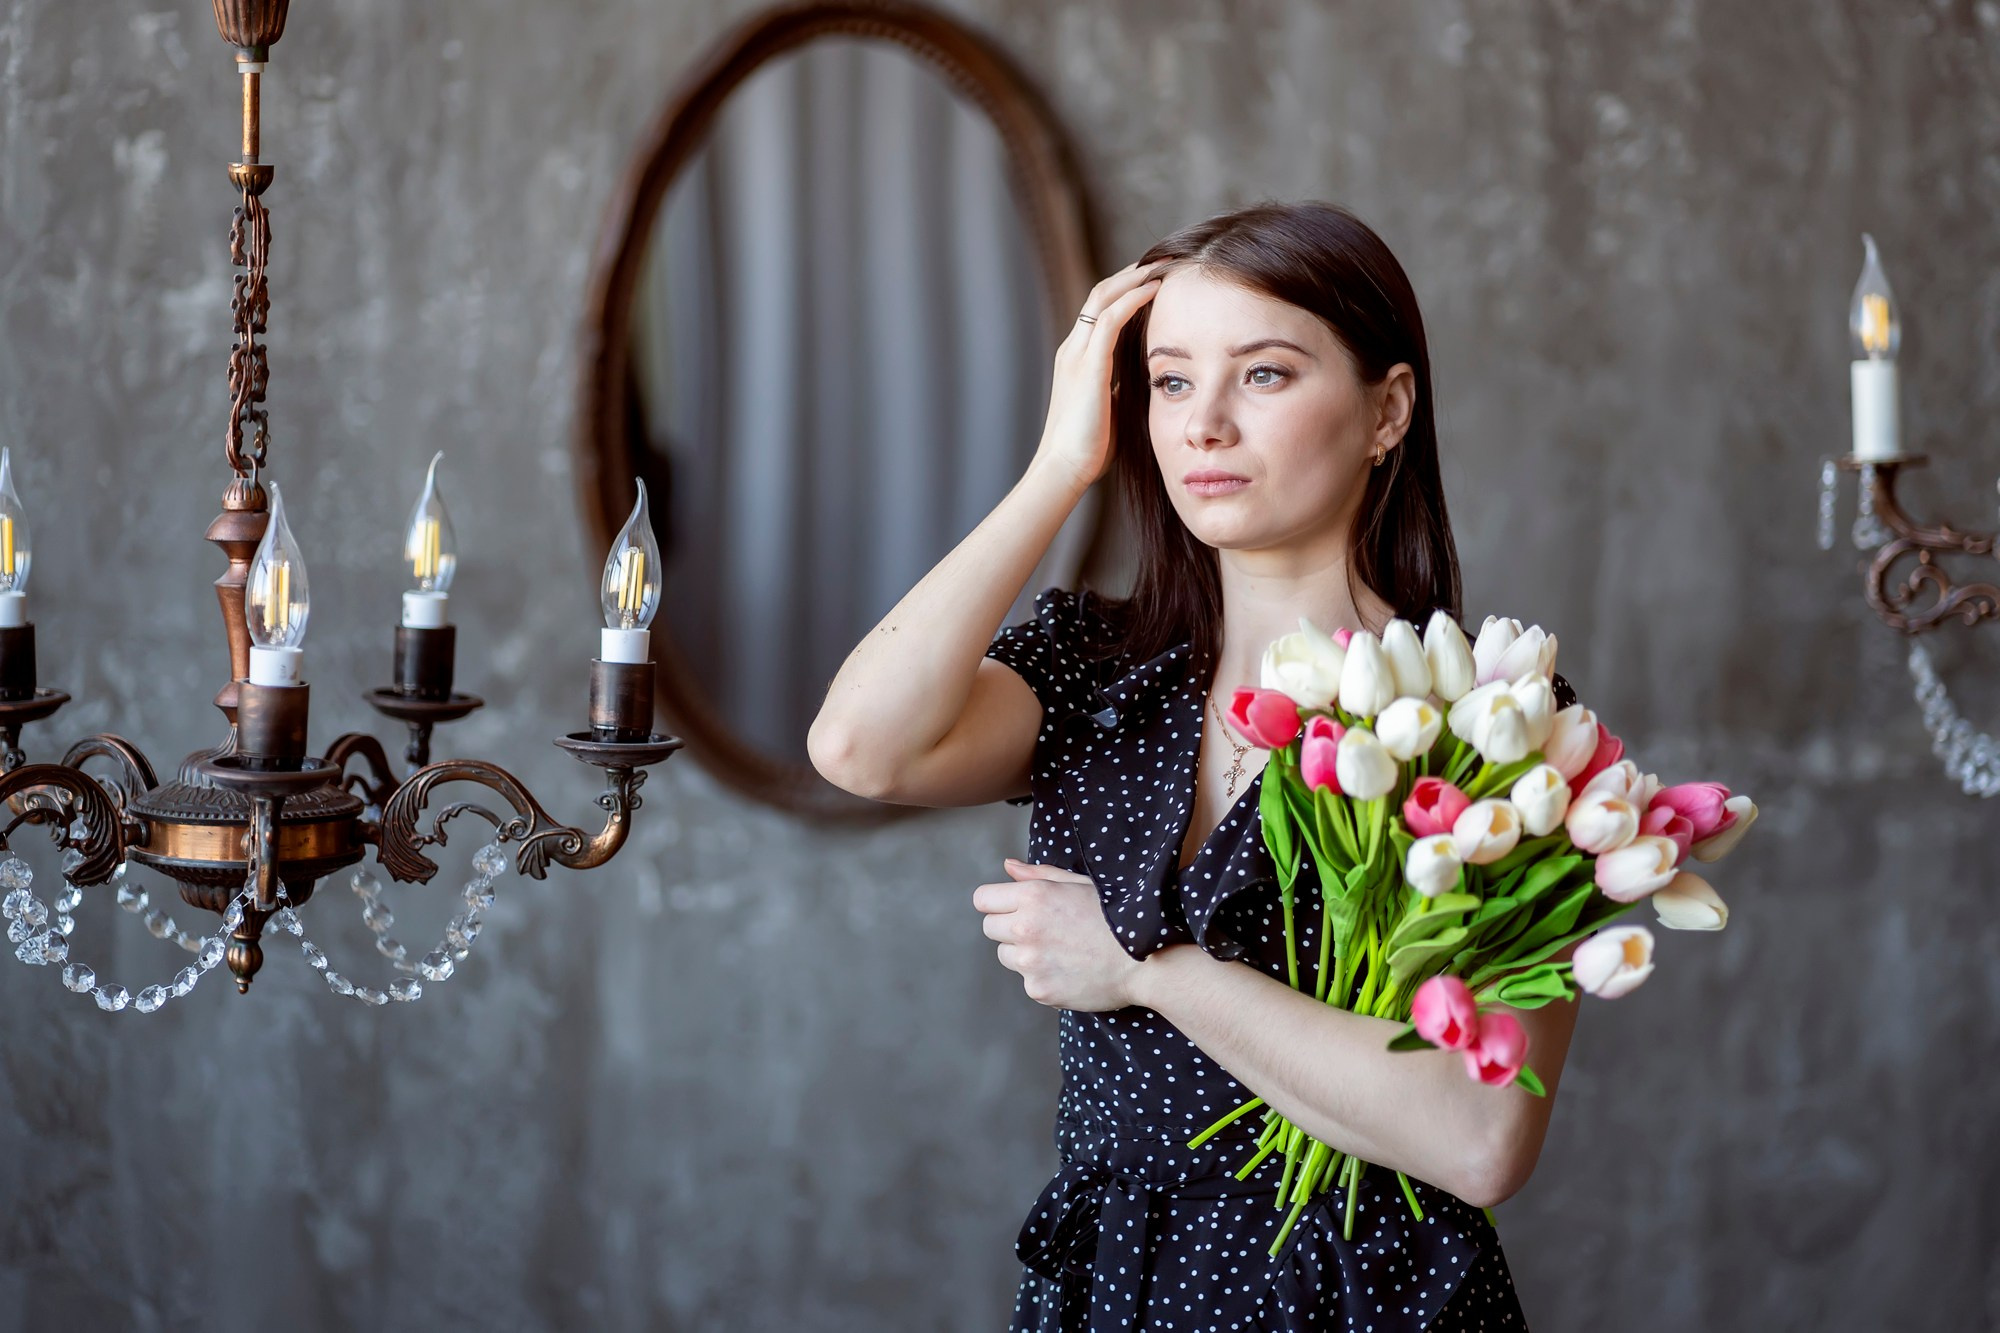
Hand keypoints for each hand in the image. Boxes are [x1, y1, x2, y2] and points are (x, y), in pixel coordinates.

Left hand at [974, 858, 1144, 1011]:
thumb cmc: (1115, 918)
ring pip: (1006, 955)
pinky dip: (1042, 977)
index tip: (1012, 908)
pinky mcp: (1038, 989)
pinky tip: (1069, 970)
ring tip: (1060, 950)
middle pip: (989, 928)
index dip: (997, 903)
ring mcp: (1030, 962)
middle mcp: (1024, 929)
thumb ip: (1038, 875)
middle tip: (1043, 930)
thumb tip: (1008, 867)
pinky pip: (1027, 980)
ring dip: (1024, 953)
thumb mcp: (1079, 884)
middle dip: (1009, 927)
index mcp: (1033, 897)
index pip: (983, 900)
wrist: (1145, 962)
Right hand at [1030, 261, 1162, 489]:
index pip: (1100, 309)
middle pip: (1100, 293)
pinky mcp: (1088, 366)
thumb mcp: (1108, 408)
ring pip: (1103, 297)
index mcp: (1077, 358)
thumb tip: (1142, 383)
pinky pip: (1111, 319)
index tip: (1156, 279)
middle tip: (1164, 260)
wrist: (1064, 468)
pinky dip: (1133, 299)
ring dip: (1135, 277)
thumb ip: (1119, 388)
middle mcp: (1073, 348)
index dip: (1126, 289)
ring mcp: (1077, 354)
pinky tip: (1156, 290)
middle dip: (1132, 273)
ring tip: (1164, 265)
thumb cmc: (1088, 448)